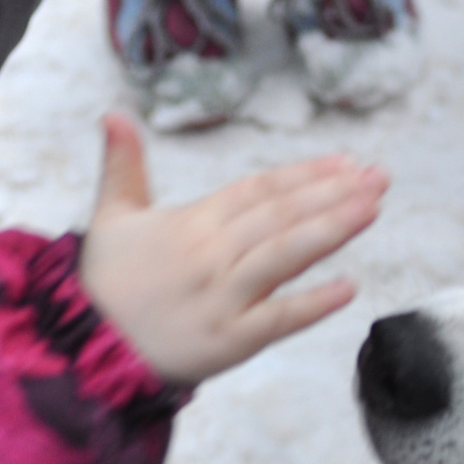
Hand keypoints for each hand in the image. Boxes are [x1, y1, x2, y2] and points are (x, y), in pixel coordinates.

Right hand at [79, 115, 387, 384]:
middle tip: (380, 177)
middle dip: (332, 194)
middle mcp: (209, 257)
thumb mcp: (112, 217)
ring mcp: (221, 299)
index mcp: (190, 224)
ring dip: (331, 231)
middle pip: (279, 218)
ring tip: (373, 209)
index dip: (304, 175)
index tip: (347, 163)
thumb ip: (124, 166)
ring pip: (283, 258)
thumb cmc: (106, 282)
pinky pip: (277, 320)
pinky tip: (349, 288)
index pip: (258, 191)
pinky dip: (312, 304)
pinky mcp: (229, 342)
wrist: (83, 349)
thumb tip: (113, 114)